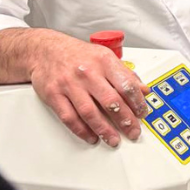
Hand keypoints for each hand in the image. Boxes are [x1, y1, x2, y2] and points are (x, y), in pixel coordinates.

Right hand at [27, 31, 149, 147]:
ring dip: (104, 130)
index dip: (137, 102)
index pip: (126, 85)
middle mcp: (88, 73)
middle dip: (125, 120)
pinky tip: (91, 137)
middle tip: (133, 132)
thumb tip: (144, 90)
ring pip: (90, 112)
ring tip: (113, 139)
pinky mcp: (54, 95)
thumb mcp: (106, 57)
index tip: (142, 114)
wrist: (45, 50)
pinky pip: (69, 117)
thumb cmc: (78, 54)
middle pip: (111, 101)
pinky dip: (82, 130)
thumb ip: (126, 74)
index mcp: (104, 61)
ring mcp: (70, 84)